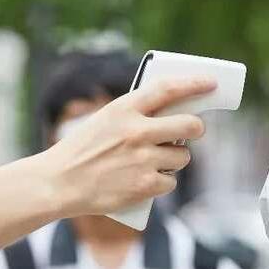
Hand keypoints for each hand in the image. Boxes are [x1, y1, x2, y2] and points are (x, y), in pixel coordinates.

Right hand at [35, 77, 216, 216]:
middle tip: (192, 130)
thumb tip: (176, 115)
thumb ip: (137, 115)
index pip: (167, 89)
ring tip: (154, 161)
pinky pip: (171, 181)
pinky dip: (162, 182)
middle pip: (190, 125)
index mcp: (124, 109)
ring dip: (175, 159)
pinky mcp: (145, 185)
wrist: (58, 183)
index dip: (193, 83)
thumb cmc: (84, 150)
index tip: (210, 82)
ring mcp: (143, 160)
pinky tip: (146, 181)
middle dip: (195, 127)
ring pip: (182, 157)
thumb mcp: (105, 120)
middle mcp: (137, 132)